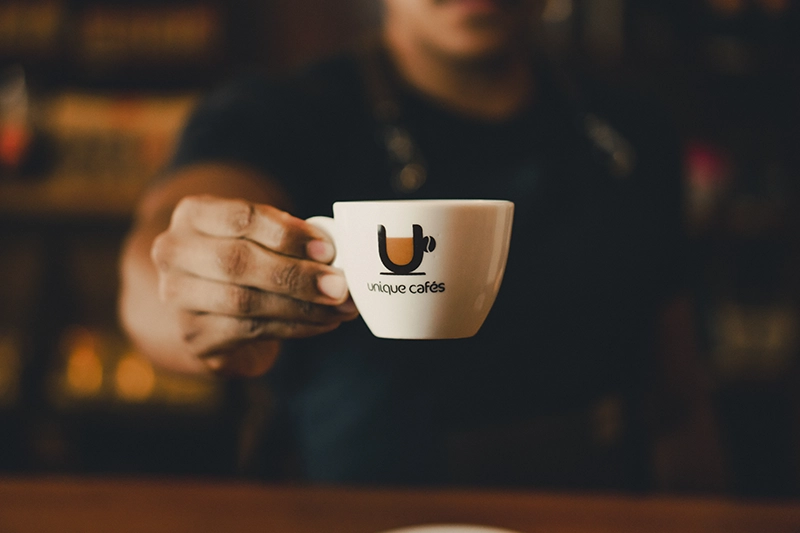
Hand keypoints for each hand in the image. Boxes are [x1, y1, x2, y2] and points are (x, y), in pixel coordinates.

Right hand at [150, 194, 356, 375]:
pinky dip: (294, 327)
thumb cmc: (246, 257)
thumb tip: (335, 257)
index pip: (241, 218)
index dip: (287, 235)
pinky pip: (250, 331)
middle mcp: (174, 252)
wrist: (208, 303)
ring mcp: (177, 297)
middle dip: (296, 276)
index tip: (327, 250)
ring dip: (302, 307)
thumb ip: (290, 238)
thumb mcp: (260, 235)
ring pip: (245, 302)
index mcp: (193, 214)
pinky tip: (322, 322)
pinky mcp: (194, 335)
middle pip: (238, 262)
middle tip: (339, 286)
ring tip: (339, 307)